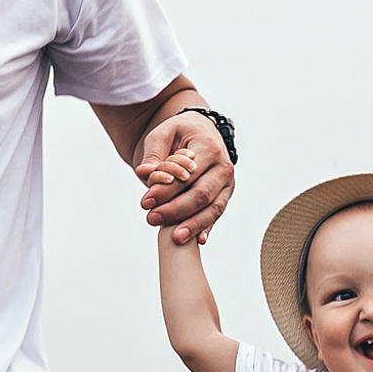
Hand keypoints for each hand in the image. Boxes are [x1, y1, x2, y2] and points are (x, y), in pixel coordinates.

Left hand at [135, 112, 233, 243]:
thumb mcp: (162, 135)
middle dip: (176, 210)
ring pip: (213, 208)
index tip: (146, 202)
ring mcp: (227, 183)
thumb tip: (145, 173)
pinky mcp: (224, 195)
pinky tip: (197, 240)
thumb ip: (153, 155)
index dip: (167, 191)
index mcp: (209, 147)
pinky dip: (206, 227)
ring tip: (174, 237)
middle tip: (152, 219)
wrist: (199, 131)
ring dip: (193, 224)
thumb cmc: (179, 133)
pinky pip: (216, 214)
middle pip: (201, 194)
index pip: (188, 175)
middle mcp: (223, 166)